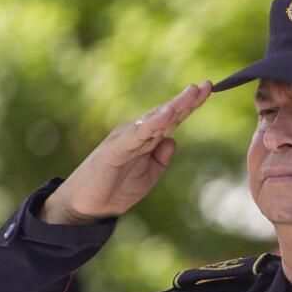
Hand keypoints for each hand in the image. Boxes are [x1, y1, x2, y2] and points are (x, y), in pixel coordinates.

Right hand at [40, 80, 211, 223]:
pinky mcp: (115, 150)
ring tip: (191, 93)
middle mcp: (135, 133)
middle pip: (165, 114)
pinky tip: (167, 114)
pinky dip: (152, 123)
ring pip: (154, 120)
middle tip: (207, 85)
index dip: (189, 105)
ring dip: (174, 106)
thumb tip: (173, 141)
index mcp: (145, 139)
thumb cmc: (114, 189)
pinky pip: (137, 135)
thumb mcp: (147, 176)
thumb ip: (160, 159)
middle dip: (187, 100)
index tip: (207, 90)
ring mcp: (125, 139)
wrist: (84, 206)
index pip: (171, 119)